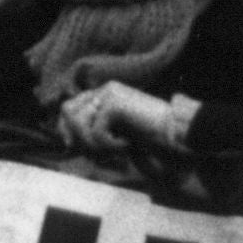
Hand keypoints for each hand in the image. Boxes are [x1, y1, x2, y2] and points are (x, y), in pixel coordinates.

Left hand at [53, 83, 188, 154]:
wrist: (176, 134)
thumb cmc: (150, 139)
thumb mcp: (115, 137)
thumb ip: (92, 137)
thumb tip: (67, 145)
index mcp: (105, 95)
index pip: (69, 107)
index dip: (66, 129)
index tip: (75, 148)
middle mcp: (105, 90)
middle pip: (67, 111)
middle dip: (77, 136)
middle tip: (99, 153)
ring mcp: (109, 94)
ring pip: (77, 122)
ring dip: (92, 145)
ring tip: (114, 151)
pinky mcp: (114, 104)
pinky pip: (95, 133)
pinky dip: (109, 147)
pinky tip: (127, 146)